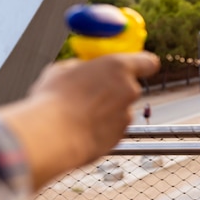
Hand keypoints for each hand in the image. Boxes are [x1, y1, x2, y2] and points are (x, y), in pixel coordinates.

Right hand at [0, 52, 159, 189]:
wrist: (51, 137)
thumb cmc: (53, 100)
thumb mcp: (61, 70)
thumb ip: (82, 67)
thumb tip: (83, 69)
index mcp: (118, 67)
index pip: (148, 62)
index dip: (144, 64)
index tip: (139, 67)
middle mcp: (129, 90)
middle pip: (129, 88)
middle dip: (114, 91)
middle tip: (89, 94)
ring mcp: (127, 115)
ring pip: (120, 110)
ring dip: (106, 112)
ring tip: (78, 115)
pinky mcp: (120, 137)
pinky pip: (113, 129)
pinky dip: (101, 129)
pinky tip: (80, 130)